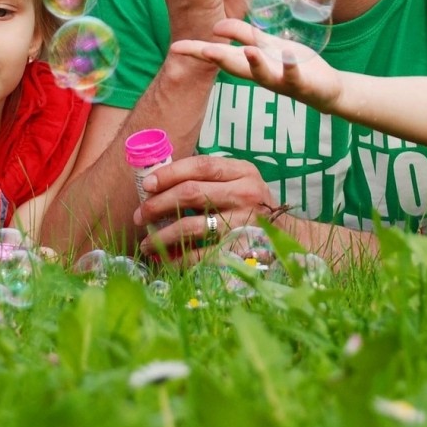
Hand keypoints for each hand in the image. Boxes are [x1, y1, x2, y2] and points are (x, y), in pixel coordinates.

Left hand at [132, 154, 277, 263]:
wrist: (286, 238)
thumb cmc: (252, 206)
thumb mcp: (240, 182)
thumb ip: (210, 178)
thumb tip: (159, 182)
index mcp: (243, 172)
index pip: (201, 166)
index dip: (170, 173)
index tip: (148, 184)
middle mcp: (245, 194)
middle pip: (191, 194)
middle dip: (158, 204)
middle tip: (140, 215)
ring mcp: (243, 223)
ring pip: (191, 226)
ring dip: (162, 236)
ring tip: (146, 242)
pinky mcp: (239, 251)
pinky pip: (201, 255)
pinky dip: (178, 259)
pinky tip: (165, 260)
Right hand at [171, 17, 342, 112]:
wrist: (326, 89)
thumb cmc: (292, 65)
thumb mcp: (266, 45)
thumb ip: (243, 34)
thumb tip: (216, 25)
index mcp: (250, 63)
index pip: (220, 56)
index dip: (197, 51)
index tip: (175, 47)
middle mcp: (261, 74)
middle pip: (236, 67)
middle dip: (219, 58)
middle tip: (201, 50)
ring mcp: (281, 80)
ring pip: (263, 74)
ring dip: (255, 63)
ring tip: (248, 50)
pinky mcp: (302, 83)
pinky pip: (294, 75)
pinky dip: (289, 65)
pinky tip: (286, 54)